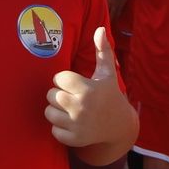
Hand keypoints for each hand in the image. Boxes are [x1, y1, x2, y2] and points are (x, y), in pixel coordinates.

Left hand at [46, 28, 133, 147]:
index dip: (64, 80)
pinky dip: (59, 127)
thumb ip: (102, 51)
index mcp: (88, 89)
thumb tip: (99, 29)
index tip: (74, 84)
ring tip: (70, 109)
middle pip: (50, 95)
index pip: (58, 78)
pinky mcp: (74, 139)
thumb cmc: (109, 95)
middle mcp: (81, 107)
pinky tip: (72, 123)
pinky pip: (53, 129)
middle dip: (58, 94)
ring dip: (56, 110)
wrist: (119, 127)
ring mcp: (77, 125)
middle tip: (72, 97)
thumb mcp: (107, 74)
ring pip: (48, 112)